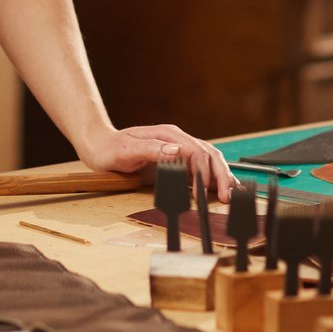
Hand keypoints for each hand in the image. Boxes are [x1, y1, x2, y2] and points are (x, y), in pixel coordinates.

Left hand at [78, 124, 234, 201]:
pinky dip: (214, 177)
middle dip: (221, 175)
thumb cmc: (111, 149)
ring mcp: (178, 148)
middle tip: (227, 197)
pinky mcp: (177, 159)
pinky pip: (201, 166)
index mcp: (168, 134)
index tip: (203, 193)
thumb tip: (177, 151)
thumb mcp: (127, 149)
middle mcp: (177, 139)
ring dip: (222, 176)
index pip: (195, 151)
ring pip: (209, 159)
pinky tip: (222, 187)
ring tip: (231, 194)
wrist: (100, 146)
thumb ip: (152, 150)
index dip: (202, 172)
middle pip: (208, 154)